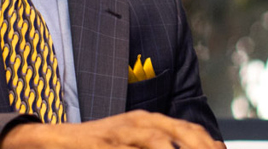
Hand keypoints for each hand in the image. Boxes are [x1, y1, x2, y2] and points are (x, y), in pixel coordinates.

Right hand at [0, 110, 222, 148]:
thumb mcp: (130, 146)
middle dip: (202, 148)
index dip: (211, 145)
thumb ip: (155, 147)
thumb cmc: (98, 146)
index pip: (190, 131)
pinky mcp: (103, 143)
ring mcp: (121, 131)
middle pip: (181, 133)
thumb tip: (184, 148)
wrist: (56, 140)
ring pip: (158, 141)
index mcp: (150, 122)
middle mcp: (139, 122)